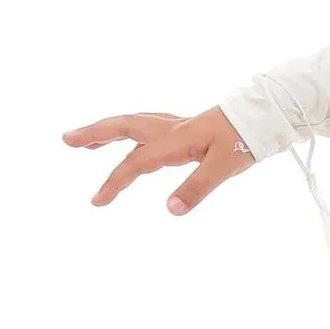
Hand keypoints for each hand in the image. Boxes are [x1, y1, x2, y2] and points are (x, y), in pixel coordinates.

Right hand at [65, 105, 258, 215]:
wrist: (263, 117)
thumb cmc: (244, 140)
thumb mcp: (223, 168)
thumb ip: (196, 189)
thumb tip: (170, 211)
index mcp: (174, 140)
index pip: (135, 163)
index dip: (114, 182)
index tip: (97, 201)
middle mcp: (169, 129)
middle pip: (123, 128)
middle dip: (94, 134)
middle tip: (67, 140)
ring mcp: (176, 126)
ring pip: (133, 124)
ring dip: (108, 131)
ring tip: (87, 142)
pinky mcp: (185, 127)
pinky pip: (147, 126)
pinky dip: (129, 131)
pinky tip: (128, 139)